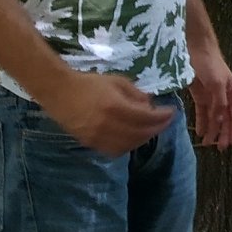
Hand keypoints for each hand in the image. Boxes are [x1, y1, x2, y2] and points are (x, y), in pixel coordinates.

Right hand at [40, 71, 177, 156]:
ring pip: (128, 145)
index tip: (172, 112)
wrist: (60, 92)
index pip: (146, 117)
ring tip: (152, 129)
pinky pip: (114, 150)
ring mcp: (97, 137)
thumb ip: (136, 94)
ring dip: (144, 138)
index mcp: (115, 106)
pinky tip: (134, 138)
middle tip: (165, 121)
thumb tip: (151, 106)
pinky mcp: (89, 143)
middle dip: (157, 128)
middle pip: (140, 133)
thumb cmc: (90, 83)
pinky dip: (128, 146)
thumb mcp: (117, 81)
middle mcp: (107, 125)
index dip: (162, 117)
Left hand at [188, 40, 231, 150]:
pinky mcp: (199, 95)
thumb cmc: (211, 64)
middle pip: (226, 119)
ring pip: (214, 118)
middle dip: (224, 133)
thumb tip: (219, 122)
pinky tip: (200, 132)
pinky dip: (202, 122)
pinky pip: (202, 112)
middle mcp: (224, 96)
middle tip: (220, 148)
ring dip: (212, 130)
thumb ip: (219, 103)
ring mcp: (212, 96)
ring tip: (207, 144)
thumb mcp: (217, 84)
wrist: (195, 50)